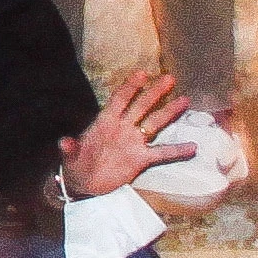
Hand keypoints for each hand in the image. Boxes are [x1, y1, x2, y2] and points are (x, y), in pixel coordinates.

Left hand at [59, 66, 194, 202]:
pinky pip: (161, 153)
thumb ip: (69, 148)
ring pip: (154, 124)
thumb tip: (64, 141)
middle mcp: (122, 128)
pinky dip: (176, 150)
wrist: (84, 184)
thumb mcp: (70, 156)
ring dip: (168, 113)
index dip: (129, 87)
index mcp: (105, 122)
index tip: (142, 73)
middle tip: (169, 78)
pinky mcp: (141, 159)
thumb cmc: (75, 164)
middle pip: (141, 106)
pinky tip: (193, 147)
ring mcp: (133, 142)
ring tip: (184, 100)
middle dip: (154, 92)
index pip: (119, 100)